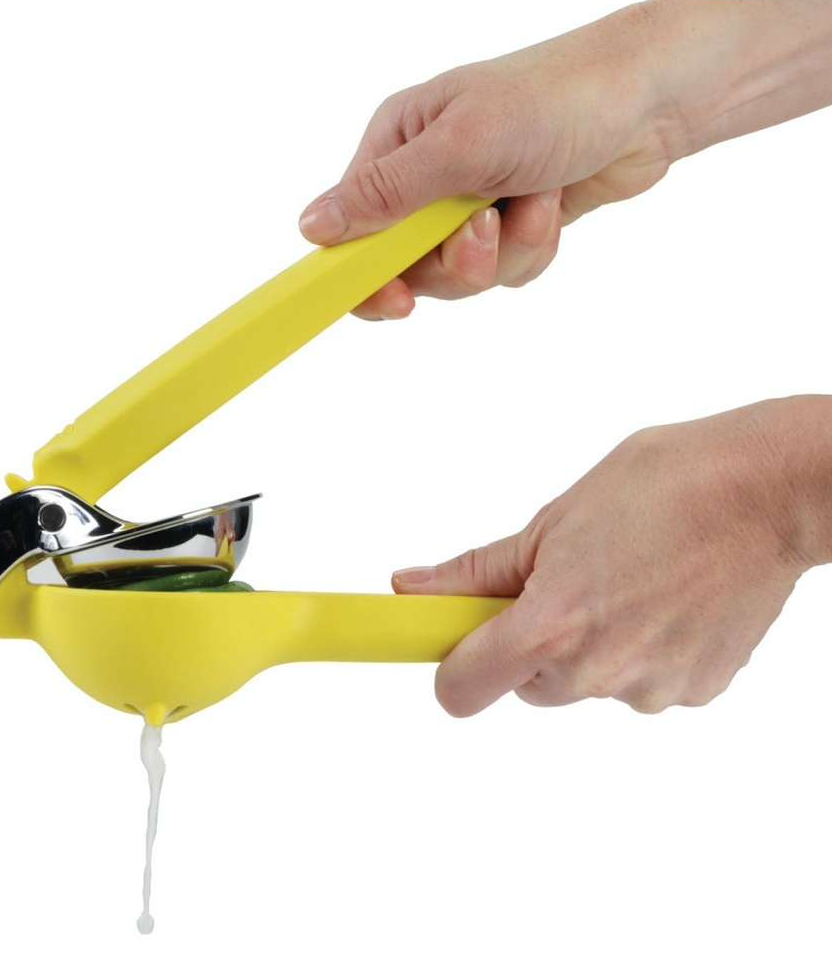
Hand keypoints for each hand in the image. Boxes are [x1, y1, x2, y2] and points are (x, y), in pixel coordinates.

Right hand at [300, 12, 673, 318]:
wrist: (651, 99)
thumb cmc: (558, 97)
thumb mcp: (460, 145)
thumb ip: (385, 194)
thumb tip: (313, 227)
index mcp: (398, 143)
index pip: (352, 225)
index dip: (365, 273)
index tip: (395, 301)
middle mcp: (427, 178)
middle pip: (407, 265)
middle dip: (455, 261)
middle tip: (485, 230)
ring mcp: (469, 204)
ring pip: (459, 275)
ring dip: (503, 253)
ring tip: (534, 204)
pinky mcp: (509, 225)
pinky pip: (502, 271)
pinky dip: (531, 250)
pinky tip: (551, 206)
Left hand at [391, 398, 831, 715]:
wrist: (766, 491)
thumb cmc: (662, 487)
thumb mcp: (551, 521)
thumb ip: (476, 572)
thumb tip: (411, 588)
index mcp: (552, 625)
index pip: (460, 690)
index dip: (452, 663)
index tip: (459, 636)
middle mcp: (598, 672)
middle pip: (524, 683)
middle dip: (529, 642)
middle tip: (562, 582)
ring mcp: (650, 688)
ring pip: (583, 682)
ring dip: (587, 645)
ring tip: (624, 580)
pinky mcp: (693, 691)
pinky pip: (637, 682)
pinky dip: (637, 650)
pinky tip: (662, 598)